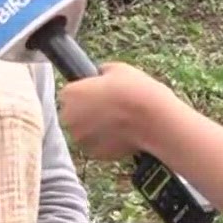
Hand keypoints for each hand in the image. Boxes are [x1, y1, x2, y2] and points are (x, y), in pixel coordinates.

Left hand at [56, 62, 178, 159]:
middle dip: (87, 112)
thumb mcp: (118, 69)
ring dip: (96, 128)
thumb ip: (101, 72)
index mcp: (70, 93)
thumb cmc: (136, 91)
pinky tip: (122, 133)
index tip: (99, 94)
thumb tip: (100, 74)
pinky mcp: (94, 153)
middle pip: (74, 114)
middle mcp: (69, 117)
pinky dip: (106, 141)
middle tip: (110, 107)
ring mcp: (80, 138)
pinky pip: (96, 146)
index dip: (85, 93)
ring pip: (84, 132)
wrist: (153, 119)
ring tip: (118, 121)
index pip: (70, 93)